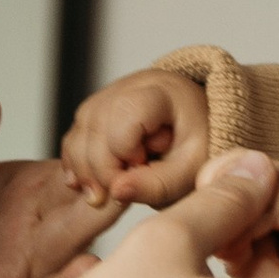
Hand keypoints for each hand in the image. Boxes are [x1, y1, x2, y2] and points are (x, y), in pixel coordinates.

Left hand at [0, 90, 118, 277]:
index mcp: (29, 185)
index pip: (83, 168)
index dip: (104, 156)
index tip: (128, 143)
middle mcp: (36, 226)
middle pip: (91, 210)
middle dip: (116, 196)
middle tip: (138, 179)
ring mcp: (20, 267)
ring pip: (74, 254)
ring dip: (100, 240)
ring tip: (119, 222)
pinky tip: (84, 272)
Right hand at [60, 67, 212, 208]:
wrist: (202, 132)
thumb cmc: (201, 148)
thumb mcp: (191, 171)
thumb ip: (158, 184)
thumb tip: (116, 191)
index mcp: (163, 91)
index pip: (124, 116)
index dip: (124, 152)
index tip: (143, 169)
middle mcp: (133, 84)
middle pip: (95, 123)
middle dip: (100, 167)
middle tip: (117, 193)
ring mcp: (113, 92)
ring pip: (80, 128)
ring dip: (84, 167)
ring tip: (103, 193)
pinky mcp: (100, 108)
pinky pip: (76, 133)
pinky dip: (77, 161)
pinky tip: (88, 184)